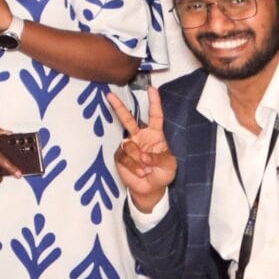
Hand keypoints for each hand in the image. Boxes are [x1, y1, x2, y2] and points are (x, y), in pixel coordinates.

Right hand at [108, 91, 176, 211]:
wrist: (151, 188)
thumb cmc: (163, 173)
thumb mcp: (169, 165)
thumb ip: (158, 158)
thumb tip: (143, 155)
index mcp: (155, 135)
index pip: (155, 116)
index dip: (154, 103)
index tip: (152, 90)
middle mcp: (140, 137)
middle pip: (128, 119)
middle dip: (119, 107)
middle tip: (110, 96)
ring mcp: (129, 146)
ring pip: (129, 146)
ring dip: (139, 159)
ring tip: (147, 169)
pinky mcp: (121, 157)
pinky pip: (124, 157)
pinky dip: (133, 166)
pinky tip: (140, 172)